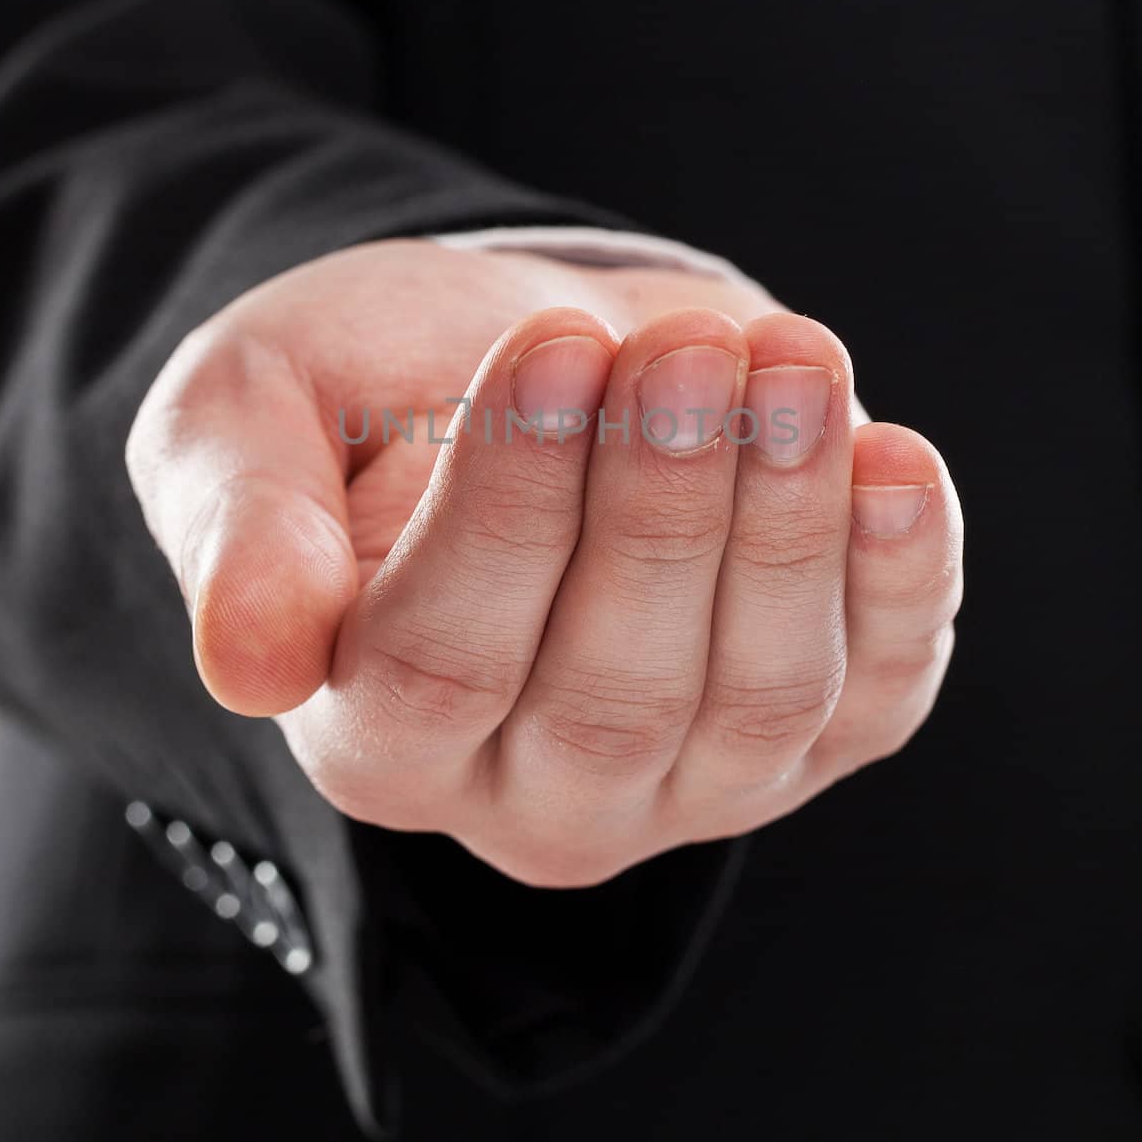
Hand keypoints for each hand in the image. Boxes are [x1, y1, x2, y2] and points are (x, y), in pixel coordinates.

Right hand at [126, 239, 962, 885]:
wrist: (544, 365)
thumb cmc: (380, 388)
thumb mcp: (254, 413)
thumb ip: (238, 527)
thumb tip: (249, 664)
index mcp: (375, 735)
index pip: (439, 664)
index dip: (505, 508)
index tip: (550, 347)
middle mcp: (533, 795)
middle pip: (612, 694)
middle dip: (662, 507)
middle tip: (688, 351)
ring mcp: (688, 783)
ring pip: (757, 696)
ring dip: (787, 521)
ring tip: (790, 366)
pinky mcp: (815, 736)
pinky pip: (880, 689)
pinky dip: (903, 578)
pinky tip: (892, 458)